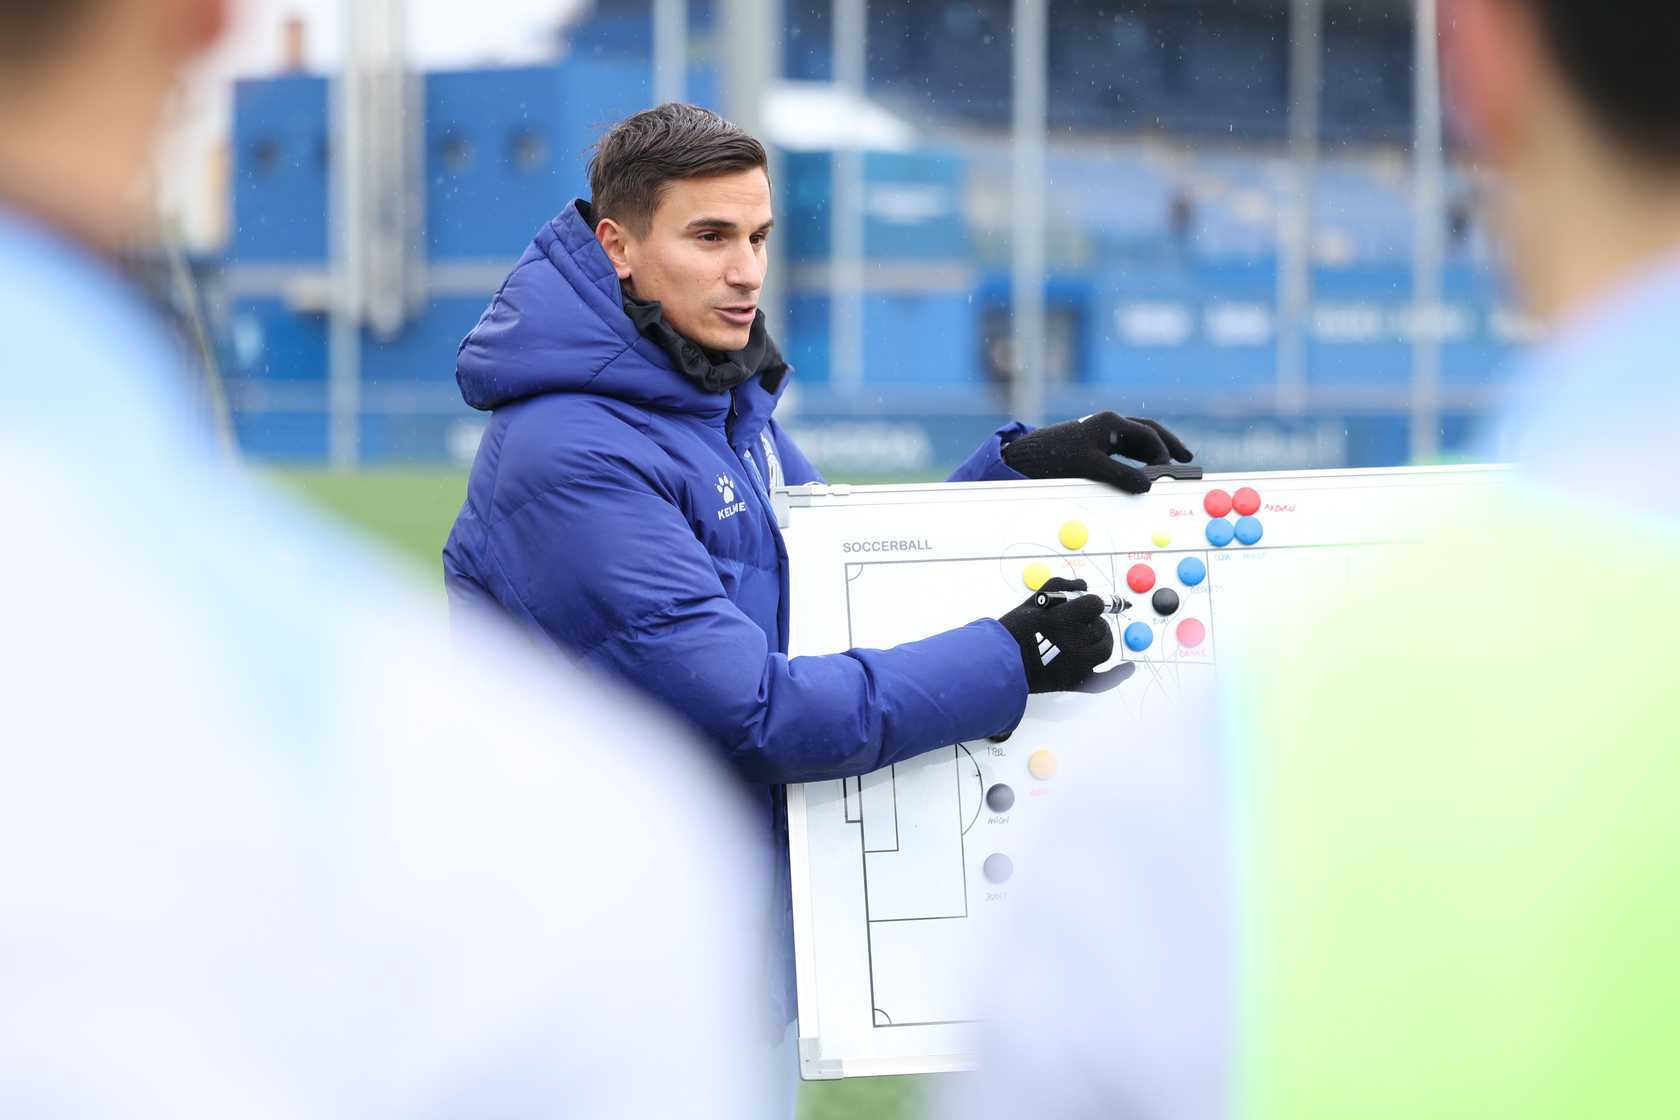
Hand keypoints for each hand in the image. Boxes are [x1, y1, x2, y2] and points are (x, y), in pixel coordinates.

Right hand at [997, 578, 1134, 694]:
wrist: (998, 665)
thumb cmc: (1012, 631)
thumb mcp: (1033, 601)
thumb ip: (1060, 586)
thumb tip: (1084, 583)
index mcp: (1062, 620)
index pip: (1093, 604)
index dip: (1089, 604)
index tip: (1084, 606)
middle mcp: (1073, 643)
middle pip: (1100, 627)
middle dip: (1093, 622)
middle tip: (1081, 623)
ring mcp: (1077, 665)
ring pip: (1104, 648)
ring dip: (1102, 639)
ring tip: (1091, 637)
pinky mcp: (1074, 683)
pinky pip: (1104, 681)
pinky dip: (1119, 675)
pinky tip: (1129, 667)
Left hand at [1002, 412, 1192, 493]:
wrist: (1025, 458)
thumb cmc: (1055, 458)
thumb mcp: (1090, 469)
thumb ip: (1121, 476)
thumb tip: (1148, 486)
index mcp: (1110, 423)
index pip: (1146, 433)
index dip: (1162, 451)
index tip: (1170, 469)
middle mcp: (1108, 424)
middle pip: (1147, 430)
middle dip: (1168, 443)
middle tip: (1187, 458)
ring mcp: (1102, 433)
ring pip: (1136, 439)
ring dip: (1154, 451)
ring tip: (1170, 465)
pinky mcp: (1095, 444)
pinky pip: (1124, 448)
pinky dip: (1139, 458)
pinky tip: (1144, 469)